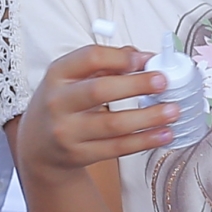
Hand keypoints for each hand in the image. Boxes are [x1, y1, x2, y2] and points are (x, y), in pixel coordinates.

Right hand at [14, 44, 177, 177]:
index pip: (89, 58)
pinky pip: (117, 148)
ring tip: (173, 111)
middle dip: (136, 85)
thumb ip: (106, 63)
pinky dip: (144, 141)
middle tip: (164, 82)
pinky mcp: (79, 155)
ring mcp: (67, 131)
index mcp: (58, 74)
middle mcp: (58, 102)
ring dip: (148, 117)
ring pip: (113, 124)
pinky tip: (164, 134)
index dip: (120, 57)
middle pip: (100, 90)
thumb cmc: (63, 103)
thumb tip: (143, 56)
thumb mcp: (72, 77)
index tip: (146, 59)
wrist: (37, 146)